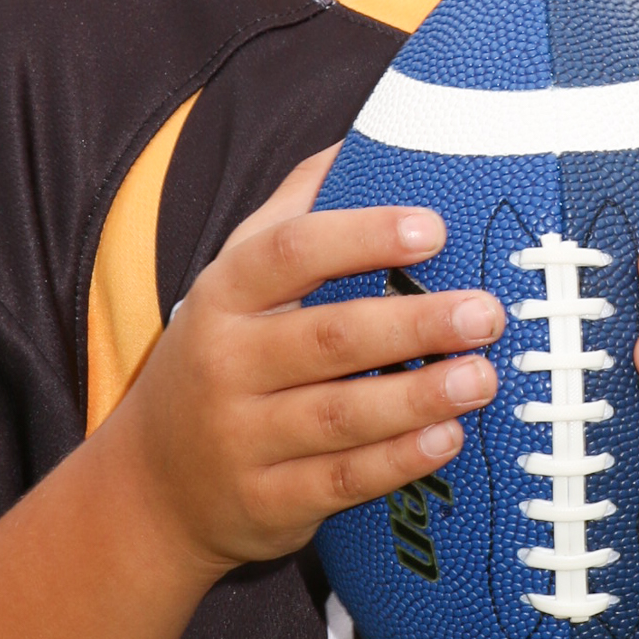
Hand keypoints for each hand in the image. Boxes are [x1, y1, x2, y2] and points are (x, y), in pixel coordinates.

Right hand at [104, 148, 504, 585]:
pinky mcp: (268, 501)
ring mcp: (244, 437)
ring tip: (482, 377)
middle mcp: (227, 363)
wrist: (151, 484)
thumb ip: (295, 208)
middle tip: (486, 313)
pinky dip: (397, 462)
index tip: (433, 229)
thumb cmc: (220, 358)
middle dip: (415, 324)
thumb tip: (365, 137)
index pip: (290, 253)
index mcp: (224, 295)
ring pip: (341, 414)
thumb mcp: (235, 278)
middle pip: (328, 336)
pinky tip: (446, 439)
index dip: (363, 236)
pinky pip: (340, 480)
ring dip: (418, 395)